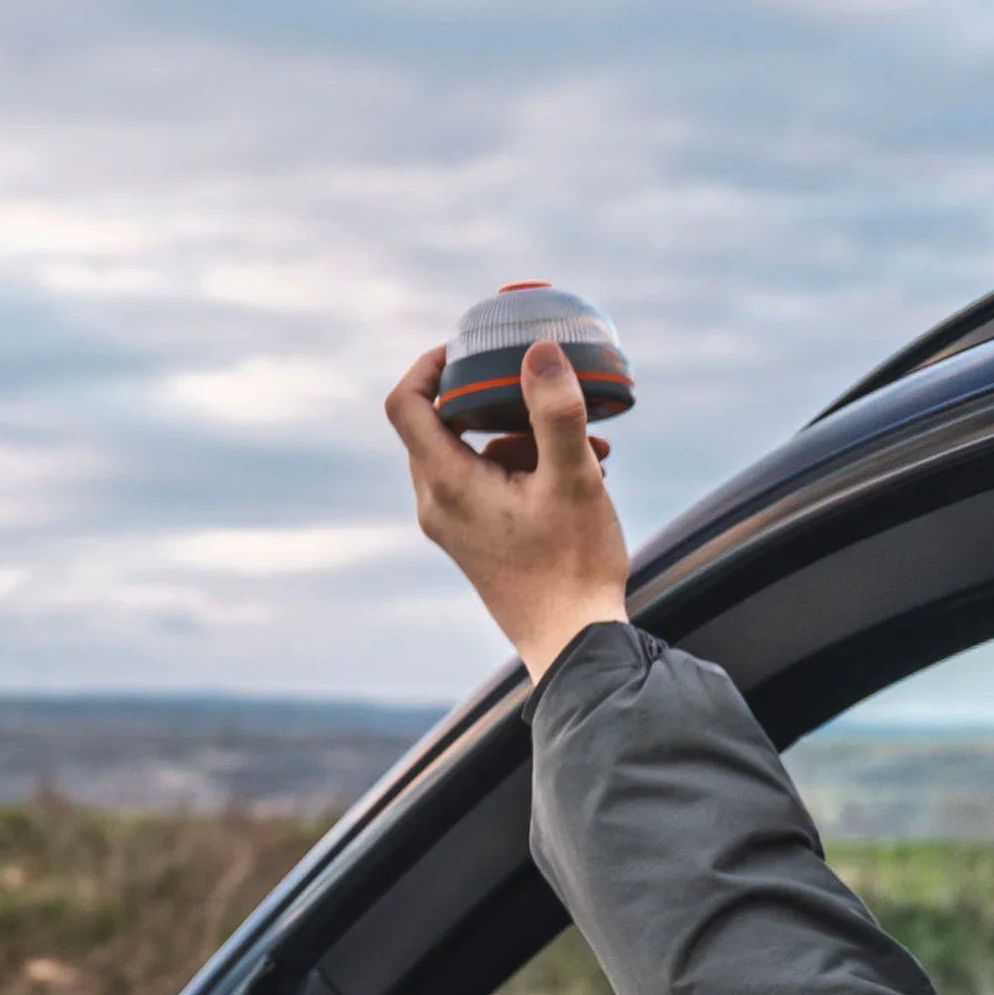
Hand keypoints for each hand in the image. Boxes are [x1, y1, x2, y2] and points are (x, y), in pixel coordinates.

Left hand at [386, 339, 630, 680]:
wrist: (574, 645)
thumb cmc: (572, 566)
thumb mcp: (573, 478)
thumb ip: (555, 411)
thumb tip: (540, 350)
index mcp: (447, 484)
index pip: (406, 404)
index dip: (429, 365)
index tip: (467, 349)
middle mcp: (438, 506)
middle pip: (442, 427)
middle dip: (497, 402)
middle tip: (542, 392)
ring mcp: (455, 530)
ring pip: (473, 458)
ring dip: (524, 439)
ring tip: (587, 444)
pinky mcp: (477, 546)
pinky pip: (487, 488)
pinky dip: (525, 469)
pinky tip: (581, 476)